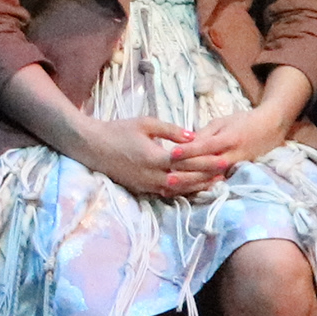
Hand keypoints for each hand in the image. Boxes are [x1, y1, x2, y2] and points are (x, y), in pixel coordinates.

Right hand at [75, 118, 223, 202]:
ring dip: (197, 186)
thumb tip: (193, 137)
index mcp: (154, 157)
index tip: (224, 158)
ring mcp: (146, 184)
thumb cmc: (117, 130)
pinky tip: (192, 187)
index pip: (188, 161)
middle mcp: (152, 175)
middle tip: (225, 172)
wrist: (91, 146)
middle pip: (186, 179)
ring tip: (214, 182)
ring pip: (178, 189)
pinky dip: (182, 190)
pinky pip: (166, 192)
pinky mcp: (141, 189)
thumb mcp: (145, 123)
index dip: (207, 161)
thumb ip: (170, 131)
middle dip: (207, 176)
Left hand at [166, 103, 292, 180]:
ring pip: (210, 178)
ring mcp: (234, 167)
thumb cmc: (242, 121)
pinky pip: (216, 182)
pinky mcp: (235, 174)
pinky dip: (200, 187)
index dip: (189, 151)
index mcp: (229, 139)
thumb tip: (185, 144)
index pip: (206, 146)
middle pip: (206, 167)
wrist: (269, 129)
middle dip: (186, 172)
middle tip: (166, 177)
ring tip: (171, 188)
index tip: (171, 154)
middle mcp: (232, 155)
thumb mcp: (221, 122)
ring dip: (191, 184)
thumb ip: (204, 134)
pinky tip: (185, 191)